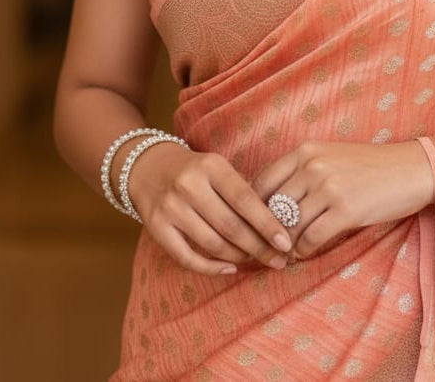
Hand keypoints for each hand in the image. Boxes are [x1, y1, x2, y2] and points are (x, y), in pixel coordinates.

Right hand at [128, 142, 292, 275]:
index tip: (286, 243)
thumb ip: (242, 191)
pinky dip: (211, 268)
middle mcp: (189, 186)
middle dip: (258, 247)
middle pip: (231, 226)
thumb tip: (276, 226)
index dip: (267, 223)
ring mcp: (171, 208)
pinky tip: (230, 268)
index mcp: (211, 166)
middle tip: (279, 262)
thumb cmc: (196, 171)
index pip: (245, 198)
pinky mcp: (157, 228)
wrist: (148, 168)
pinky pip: (187, 258)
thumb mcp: (218, 168)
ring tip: (256, 261)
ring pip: (212, 244)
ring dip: (239, 257)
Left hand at [253, 140, 433, 259]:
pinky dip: (304, 251)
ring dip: (284, 245)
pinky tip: (305, 253)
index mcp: (305, 150)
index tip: (253, 226)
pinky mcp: (346, 209)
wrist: (410, 170)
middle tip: (264, 249)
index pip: (262, 182)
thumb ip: (300, 174)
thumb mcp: (330, 158)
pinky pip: (311, 238)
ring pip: (289, 226)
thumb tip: (269, 206)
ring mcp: (329, 186)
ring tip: (283, 254)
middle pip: (273, 207)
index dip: (253, 209)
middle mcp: (313, 165)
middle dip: (266, 232)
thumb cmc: (368, 167)